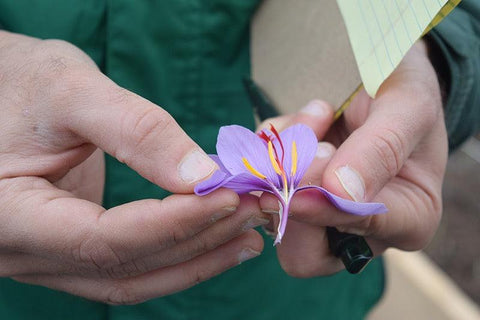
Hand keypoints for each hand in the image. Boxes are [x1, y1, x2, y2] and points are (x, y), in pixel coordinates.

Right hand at [0, 31, 265, 303]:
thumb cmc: (19, 84)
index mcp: (7, 216)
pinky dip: (177, 257)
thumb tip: (202, 176)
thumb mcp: (70, 92)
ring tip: (249, 234)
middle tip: (253, 207)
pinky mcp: (74, 249)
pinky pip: (129, 268)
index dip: (170, 223)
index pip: (100, 240)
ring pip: (132, 278)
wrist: (0, 96)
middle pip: (124, 265)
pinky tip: (217, 240)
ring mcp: (49, 259)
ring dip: (196, 258)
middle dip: (196, 239)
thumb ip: (136, 131)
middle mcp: (24, 253)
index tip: (225, 197)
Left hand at [259, 40, 447, 276]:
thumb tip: (342, 195)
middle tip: (311, 144)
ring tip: (318, 118)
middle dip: (293, 197)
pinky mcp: (290, 194)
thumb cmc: (404, 89)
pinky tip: (303, 122)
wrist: (377, 73)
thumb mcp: (408, 106)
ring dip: (280, 162)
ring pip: (272, 220)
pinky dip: (269, 149)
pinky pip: (257, 185)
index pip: (357, 236)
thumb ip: (381, 148)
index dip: (323, 210)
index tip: (300, 176)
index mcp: (407, 219)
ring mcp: (319, 214)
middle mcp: (360, 228)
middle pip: (302, 255)